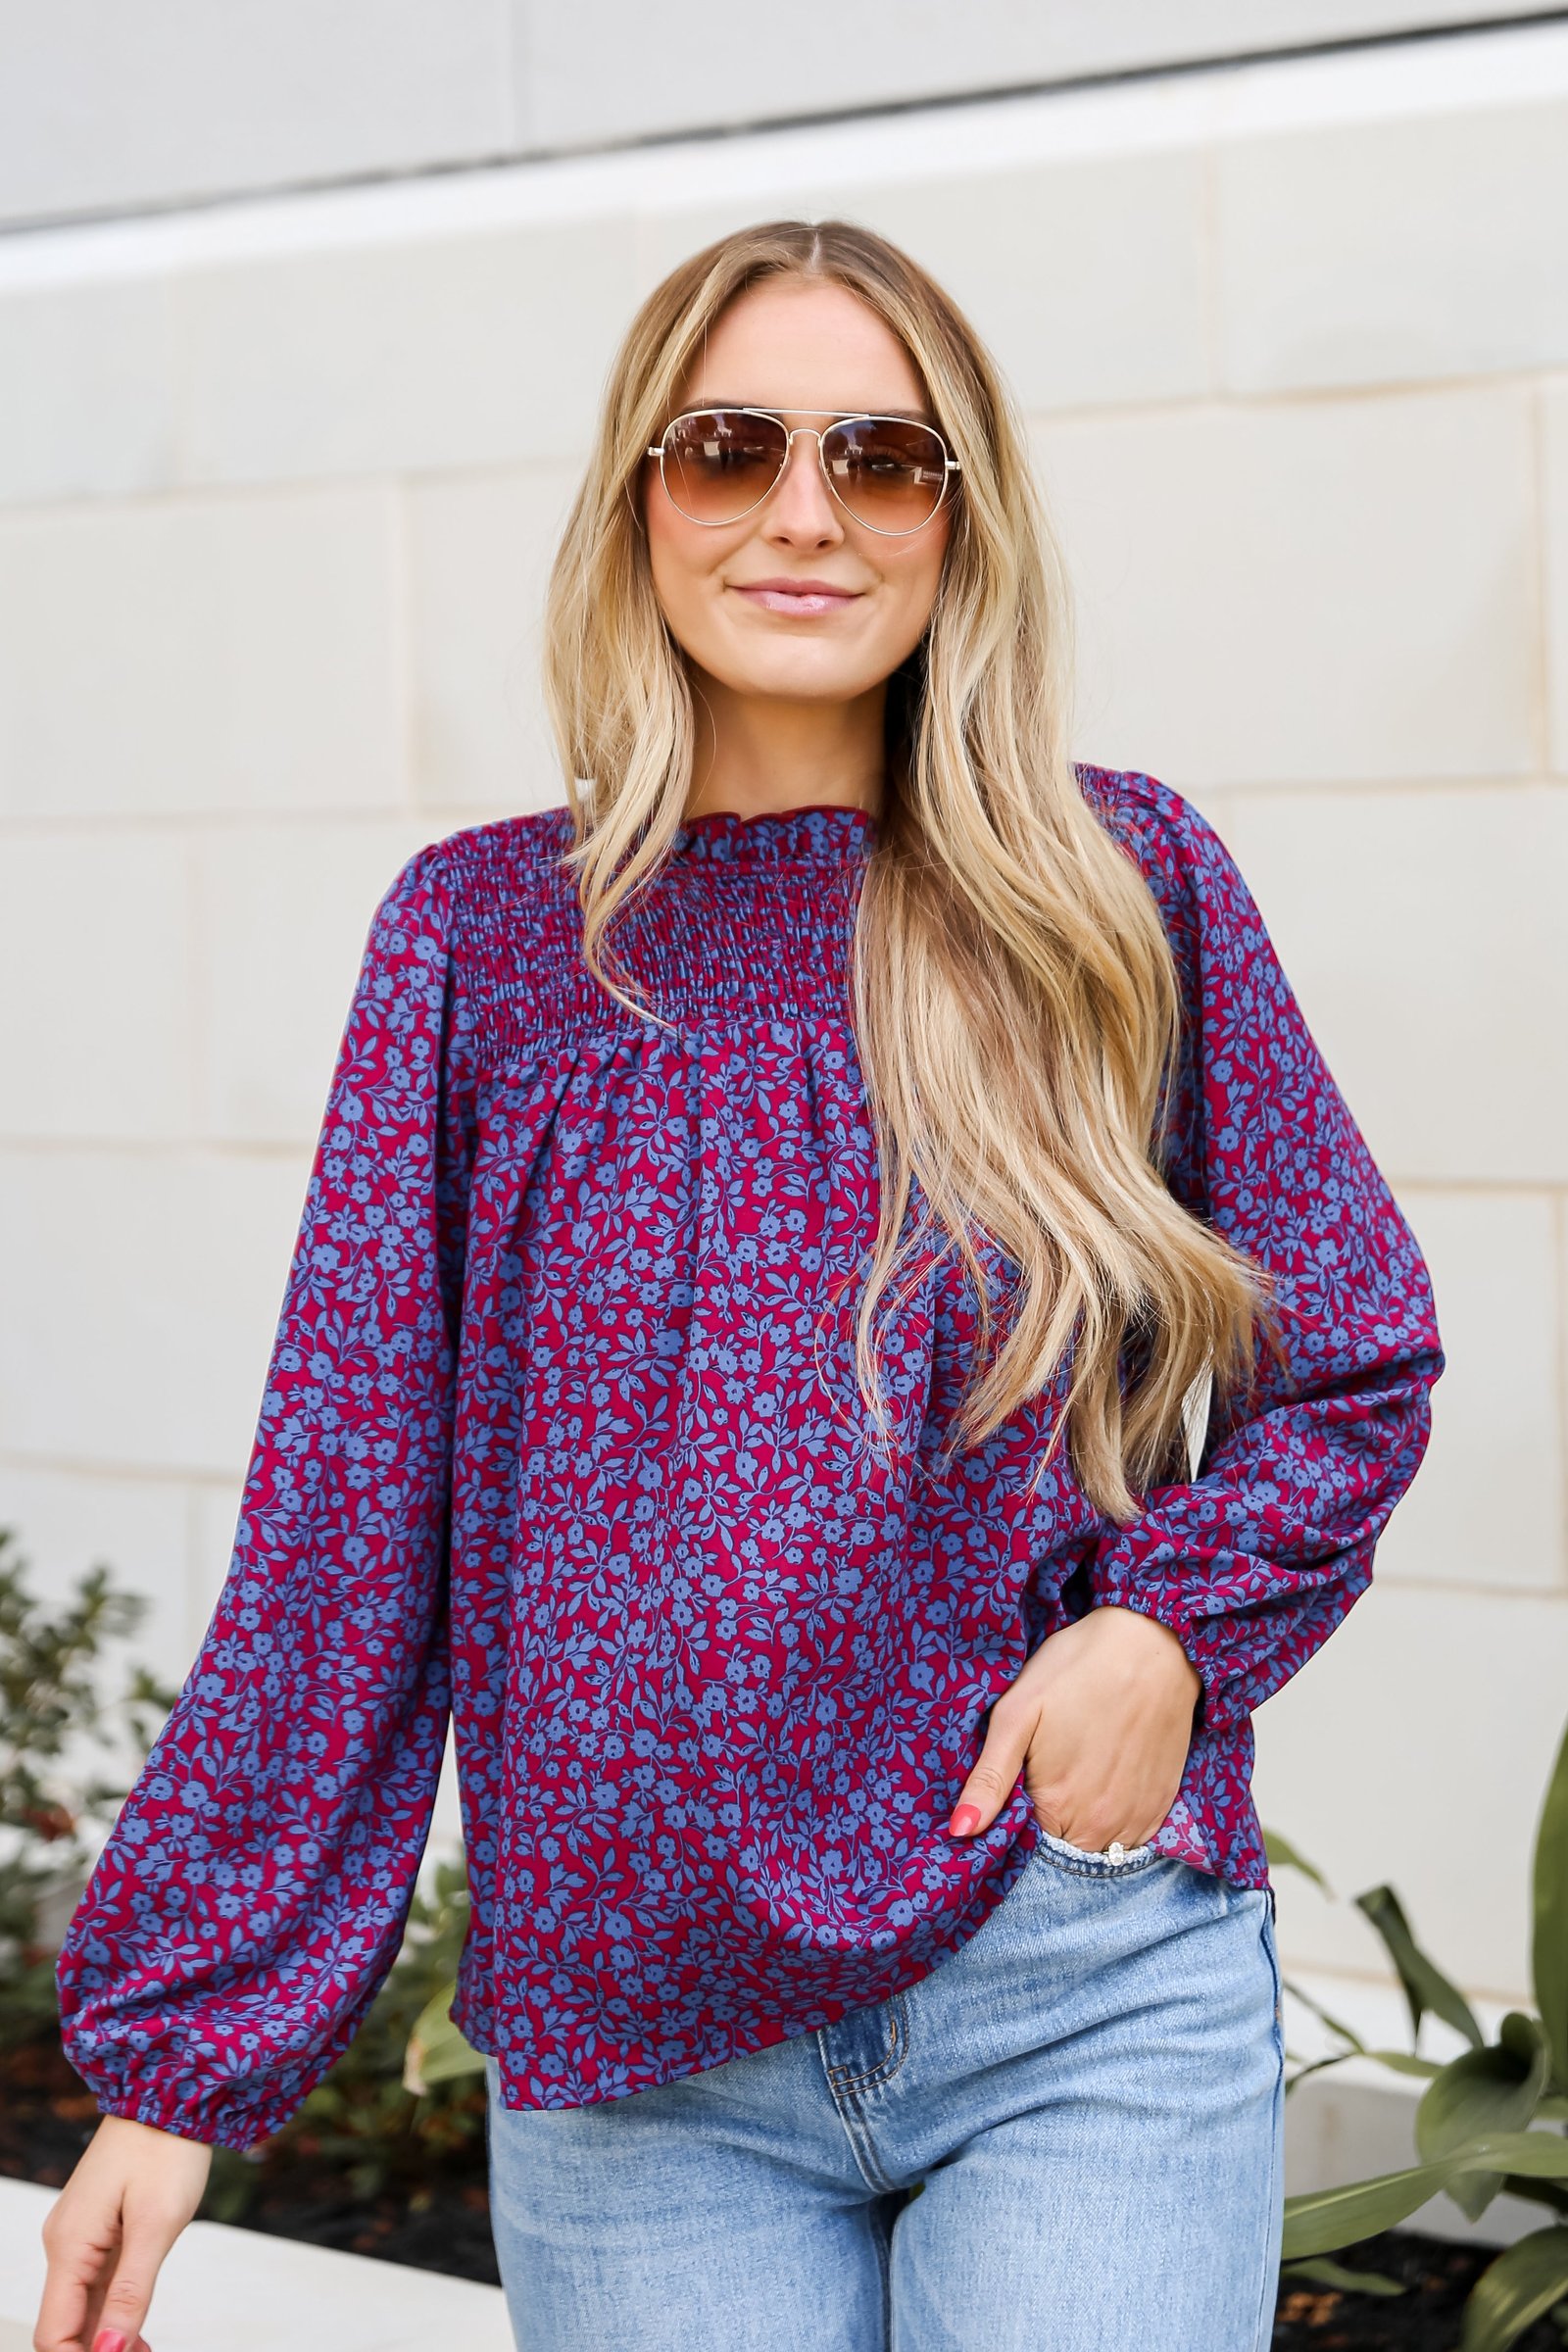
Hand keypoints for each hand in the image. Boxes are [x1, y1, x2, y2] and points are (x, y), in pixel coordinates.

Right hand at [35, 2112, 211, 2351]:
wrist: (170, 2091)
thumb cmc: (166, 2150)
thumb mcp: (156, 2225)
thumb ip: (131, 2292)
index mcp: (69, 2247)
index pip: (54, 2333)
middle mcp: (65, 2245)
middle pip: (66, 2323)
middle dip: (97, 2350)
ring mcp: (80, 2235)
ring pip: (83, 2305)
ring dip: (108, 2336)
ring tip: (146, 2351)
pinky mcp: (99, 2225)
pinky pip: (97, 2281)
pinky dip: (115, 2309)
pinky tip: (139, 2328)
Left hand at [947, 1605, 1201, 1850]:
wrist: (1150, 1643)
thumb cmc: (1076, 1669)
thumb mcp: (1017, 1713)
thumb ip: (989, 1779)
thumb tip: (959, 1832)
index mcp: (1057, 1808)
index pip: (1023, 1843)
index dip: (1015, 1815)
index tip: (1021, 1779)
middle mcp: (1100, 1828)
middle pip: (1060, 1845)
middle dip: (1048, 1818)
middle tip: (1051, 1763)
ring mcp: (1136, 1820)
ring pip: (1096, 1845)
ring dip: (1082, 1820)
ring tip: (1081, 1763)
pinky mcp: (1162, 1807)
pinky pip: (1130, 1835)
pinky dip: (1115, 1815)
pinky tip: (1108, 1770)